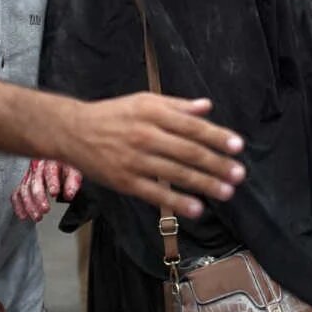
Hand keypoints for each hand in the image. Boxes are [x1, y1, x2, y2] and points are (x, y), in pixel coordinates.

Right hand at [12, 159, 81, 221]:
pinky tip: (24, 215)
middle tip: (45, 209)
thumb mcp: (74, 169)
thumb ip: (73, 181)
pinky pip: (17, 194)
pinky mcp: (24, 182)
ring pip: (24, 189)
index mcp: (51, 161)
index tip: (54, 193)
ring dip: (29, 205)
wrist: (57, 158)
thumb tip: (69, 195)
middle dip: (39, 197)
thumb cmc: (65, 165)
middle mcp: (38, 167)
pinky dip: (19, 206)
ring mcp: (29, 175)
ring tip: (37, 216)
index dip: (52, 182)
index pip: (50, 171)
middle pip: (35, 182)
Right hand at [63, 94, 245, 218]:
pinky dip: (177, 202)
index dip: (217, 136)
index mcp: (153, 113)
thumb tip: (207, 106)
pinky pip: (155, 193)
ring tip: (226, 192)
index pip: (192, 126)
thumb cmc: (114, 114)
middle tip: (239, 174)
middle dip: (216, 164)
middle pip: (188, 152)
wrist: (73, 131)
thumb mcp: (144, 101)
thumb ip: (177, 105)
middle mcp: (146, 136)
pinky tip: (196, 209)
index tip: (238, 146)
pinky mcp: (125, 181)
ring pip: (175, 174)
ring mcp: (135, 160)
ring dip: (204, 184)